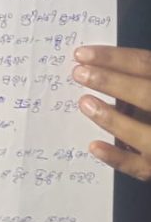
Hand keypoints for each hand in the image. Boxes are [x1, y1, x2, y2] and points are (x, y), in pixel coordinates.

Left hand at [73, 45, 150, 180]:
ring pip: (144, 135)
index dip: (114, 58)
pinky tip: (94, 146)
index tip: (82, 54)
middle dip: (111, 82)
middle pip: (146, 94)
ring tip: (84, 102)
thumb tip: (101, 67)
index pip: (146, 65)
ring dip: (112, 119)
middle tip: (79, 73)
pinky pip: (139, 167)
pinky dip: (116, 158)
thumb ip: (141, 76)